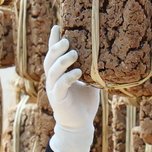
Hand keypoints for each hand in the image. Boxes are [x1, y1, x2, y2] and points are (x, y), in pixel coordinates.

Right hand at [44, 25, 100, 151]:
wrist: (79, 125)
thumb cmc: (84, 103)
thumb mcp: (88, 82)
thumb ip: (90, 69)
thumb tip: (102, 54)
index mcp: (58, 74)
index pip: (53, 54)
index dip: (53, 40)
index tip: (57, 26)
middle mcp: (53, 80)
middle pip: (49, 60)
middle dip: (56, 48)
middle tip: (66, 39)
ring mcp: (54, 89)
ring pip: (53, 71)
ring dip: (62, 61)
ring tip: (73, 53)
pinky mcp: (58, 99)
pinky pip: (61, 85)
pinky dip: (68, 77)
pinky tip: (78, 72)